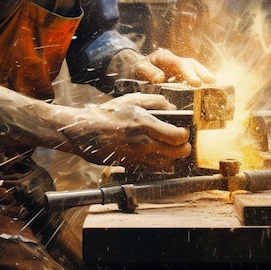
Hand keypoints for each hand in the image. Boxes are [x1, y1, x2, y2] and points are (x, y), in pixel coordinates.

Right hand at [62, 94, 190, 171]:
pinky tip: (156, 155)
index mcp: (145, 124)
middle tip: (180, 142)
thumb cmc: (107, 114)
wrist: (85, 131)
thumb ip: (156, 101)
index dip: (185, 134)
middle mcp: (144, 143)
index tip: (182, 130)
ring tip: (169, 149)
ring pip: (168, 165)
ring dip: (173, 158)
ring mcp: (138, 157)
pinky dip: (160, 165)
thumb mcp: (132, 100)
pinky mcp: (132, 166)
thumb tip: (172, 107)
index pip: (178, 136)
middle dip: (184, 148)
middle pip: (178, 153)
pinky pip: (154, 170)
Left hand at [107, 47, 214, 86]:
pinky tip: (210, 93)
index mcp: (164, 58)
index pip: (179, 64)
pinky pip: (193, 78)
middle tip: (212, 83)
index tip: (196, 83)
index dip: (189, 73)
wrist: (133, 71)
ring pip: (195, 70)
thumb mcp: (138, 70)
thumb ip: (148, 72)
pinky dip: (202, 84)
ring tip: (216, 88)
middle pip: (192, 65)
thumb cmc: (136, 70)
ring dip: (205, 78)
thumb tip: (160, 78)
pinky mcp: (181, 77)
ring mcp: (179, 69)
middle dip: (203, 73)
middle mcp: (175, 61)